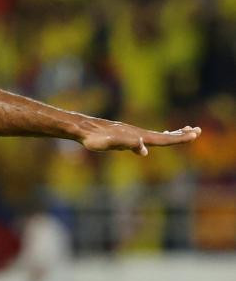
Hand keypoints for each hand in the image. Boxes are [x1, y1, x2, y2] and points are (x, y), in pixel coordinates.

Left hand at [79, 121, 200, 155]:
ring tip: (182, 131)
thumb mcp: (112, 144)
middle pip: (163, 135)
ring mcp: (132, 134)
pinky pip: (145, 136)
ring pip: (155, 135)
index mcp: (138, 137)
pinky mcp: (125, 135)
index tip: (194, 134)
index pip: (163, 139)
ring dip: (170, 134)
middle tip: (197, 130)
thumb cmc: (96, 139)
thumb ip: (129, 145)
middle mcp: (137, 134)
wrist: (84, 130)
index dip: (179, 138)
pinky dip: (154, 136)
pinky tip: (151, 141)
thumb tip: (144, 150)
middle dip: (180, 134)